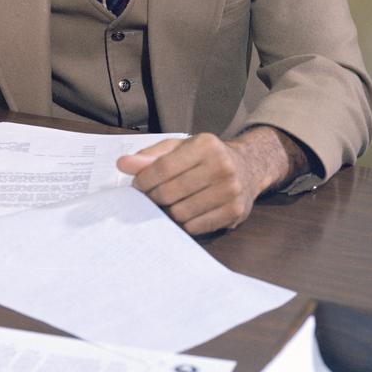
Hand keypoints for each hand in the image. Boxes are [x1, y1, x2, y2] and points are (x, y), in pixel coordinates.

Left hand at [115, 127, 304, 234]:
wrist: (249, 167)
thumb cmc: (206, 157)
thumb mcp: (180, 147)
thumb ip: (151, 155)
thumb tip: (123, 164)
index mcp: (206, 145)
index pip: (163, 167)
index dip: (143, 180)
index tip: (136, 186)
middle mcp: (222, 166)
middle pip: (169, 192)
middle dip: (153, 197)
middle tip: (150, 197)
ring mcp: (231, 191)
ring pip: (180, 213)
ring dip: (168, 212)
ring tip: (169, 204)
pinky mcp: (235, 212)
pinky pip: (195, 227)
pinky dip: (184, 223)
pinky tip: (185, 212)